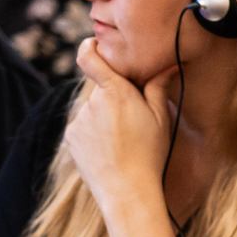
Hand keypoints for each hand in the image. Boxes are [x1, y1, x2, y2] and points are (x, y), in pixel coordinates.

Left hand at [65, 39, 178, 212]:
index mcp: (114, 92)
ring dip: (103, 117)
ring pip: (92, 109)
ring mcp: (78, 121)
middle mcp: (91, 102)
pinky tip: (110, 150)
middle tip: (131, 118)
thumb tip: (166, 65)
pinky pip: (83, 127)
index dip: (89, 46)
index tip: (95, 45)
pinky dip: (94, 134)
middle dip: (111, 96)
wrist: (127, 190)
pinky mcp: (70, 138)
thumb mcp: (161, 119)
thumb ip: (158, 88)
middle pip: (99, 88)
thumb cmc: (150, 154)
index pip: (88, 56)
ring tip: (122, 141)